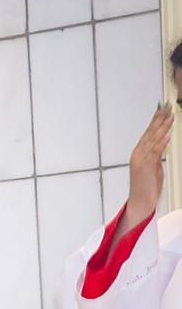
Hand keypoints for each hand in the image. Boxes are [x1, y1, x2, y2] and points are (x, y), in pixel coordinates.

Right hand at [127, 105, 173, 222]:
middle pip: (150, 133)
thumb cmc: (147, 186)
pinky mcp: (145, 166)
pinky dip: (161, 142)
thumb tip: (163, 142)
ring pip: (153, 140)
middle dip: (159, 119)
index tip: (163, 109)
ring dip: (162, 127)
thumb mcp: (154, 167)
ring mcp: (141, 160)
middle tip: (167, 107)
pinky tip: (167, 134)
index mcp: (139, 153)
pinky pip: (155, 152)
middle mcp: (138, 154)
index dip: (156, 120)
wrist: (140, 202)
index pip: (149, 133)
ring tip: (170, 116)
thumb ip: (157, 154)